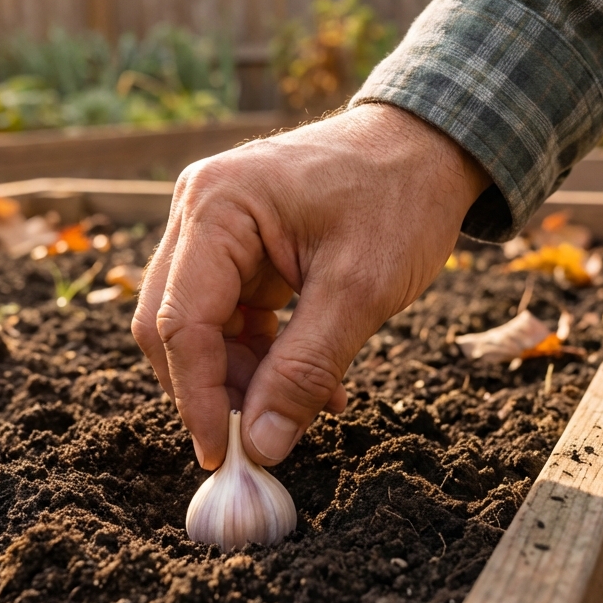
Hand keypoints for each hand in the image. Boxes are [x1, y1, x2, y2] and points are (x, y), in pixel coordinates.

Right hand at [132, 102, 489, 468]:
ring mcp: (215, 226)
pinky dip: (263, 356)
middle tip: (263, 439)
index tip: (223, 455)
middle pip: (174, 324)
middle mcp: (200, 210)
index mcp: (218, 205)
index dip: (197, 396)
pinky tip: (312, 382)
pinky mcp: (238, 245)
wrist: (427, 146)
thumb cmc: (399, 197)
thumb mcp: (359, 290)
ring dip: (245, 377)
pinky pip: (230, 315)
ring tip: (310, 406)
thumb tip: (262, 446)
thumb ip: (306, 370)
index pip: (180, 320)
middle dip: (217, 389)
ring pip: (201, 327)